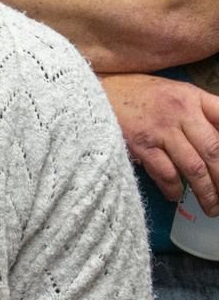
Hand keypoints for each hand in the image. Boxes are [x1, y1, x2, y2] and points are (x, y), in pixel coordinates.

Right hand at [100, 73, 218, 212]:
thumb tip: (218, 145)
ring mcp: (160, 129)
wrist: (92, 93)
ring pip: (194, 167)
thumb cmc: (136, 95)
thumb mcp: (173, 92)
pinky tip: (175, 196)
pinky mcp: (141, 144)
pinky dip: (174, 189)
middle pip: (214, 151)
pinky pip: (166, 173)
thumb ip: (200, 112)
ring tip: (211, 207)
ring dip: (206, 192)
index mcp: (192, 97)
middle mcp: (180, 111)